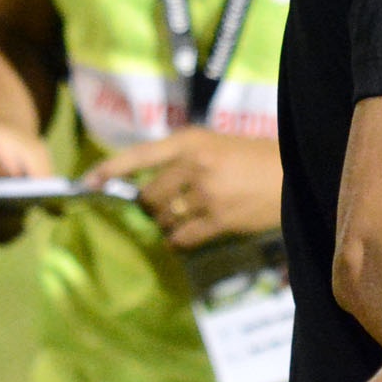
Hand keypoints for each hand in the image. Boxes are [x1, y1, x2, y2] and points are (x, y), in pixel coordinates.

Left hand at [85, 128, 283, 250]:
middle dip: (151, 207)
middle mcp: (193, 164)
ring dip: (166, 225)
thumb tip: (150, 187)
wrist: (293, 175)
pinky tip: (187, 237)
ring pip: (163, 219)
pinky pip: (180, 238)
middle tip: (164, 209)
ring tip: (184, 220)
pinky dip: (178, 241)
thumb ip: (186, 159)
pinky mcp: (217, 219)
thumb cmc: (255, 157)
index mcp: (191, 140)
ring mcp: (205, 193)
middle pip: (148, 196)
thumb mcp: (217, 145)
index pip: (140, 154)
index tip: (88, 182)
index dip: (111, 169)